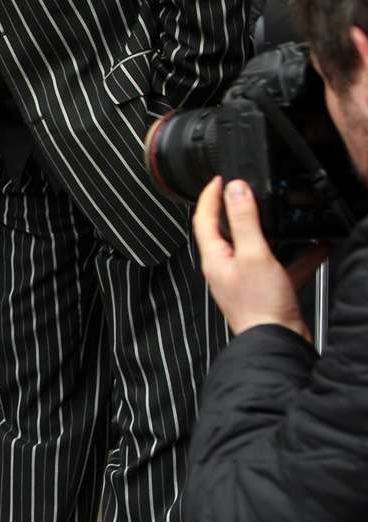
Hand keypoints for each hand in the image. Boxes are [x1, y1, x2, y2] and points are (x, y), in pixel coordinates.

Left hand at [193, 177, 323, 340]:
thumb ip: (244, 220)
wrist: (277, 342)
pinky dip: (298, 255)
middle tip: (248, 190)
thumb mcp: (253, 254)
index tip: (219, 178)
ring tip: (285, 215)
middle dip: (238, 209)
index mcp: (214, 258)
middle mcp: (226, 267)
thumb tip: (235, 189)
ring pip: (258, 246)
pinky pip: (282, 265)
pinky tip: (317, 247)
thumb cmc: (260, 306)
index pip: (203, 218)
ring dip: (273, 231)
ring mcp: (246, 279)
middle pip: (228, 230)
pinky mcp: (267, 289)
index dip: (209, 195)